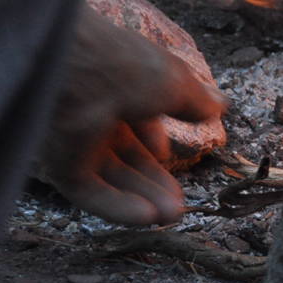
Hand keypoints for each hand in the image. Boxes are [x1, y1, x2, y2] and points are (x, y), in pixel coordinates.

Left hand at [42, 7, 225, 224]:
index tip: (170, 154)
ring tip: (172, 215)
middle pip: (127, 156)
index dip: (154, 140)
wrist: (78, 68)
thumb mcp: (177, 82)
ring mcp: (76, 140)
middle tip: (179, 203)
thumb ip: (197, 100)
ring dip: (143, 197)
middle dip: (154, 180)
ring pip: (113, 178)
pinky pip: (91, 192)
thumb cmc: (128, 64)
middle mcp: (94, 113)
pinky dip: (119, 207)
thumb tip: (221, 105)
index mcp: (117, 87)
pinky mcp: (61, 164)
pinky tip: (148, 217)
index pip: (135, 120)